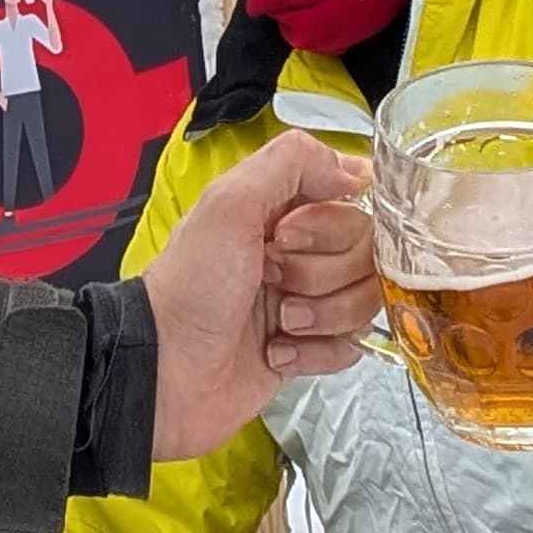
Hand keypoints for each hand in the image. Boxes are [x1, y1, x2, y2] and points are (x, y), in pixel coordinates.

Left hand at [138, 132, 379, 459]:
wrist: (167, 369)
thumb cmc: (189, 288)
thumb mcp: (230, 203)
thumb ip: (292, 163)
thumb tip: (356, 167)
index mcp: (281, 209)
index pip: (352, 201)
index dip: (329, 224)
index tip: (288, 235)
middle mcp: (298, 251)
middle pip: (364, 253)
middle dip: (319, 272)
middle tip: (271, 278)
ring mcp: (307, 300)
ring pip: (364, 300)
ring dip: (320, 314)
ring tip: (277, 320)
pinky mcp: (310, 348)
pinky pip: (350, 346)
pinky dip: (315, 352)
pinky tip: (276, 350)